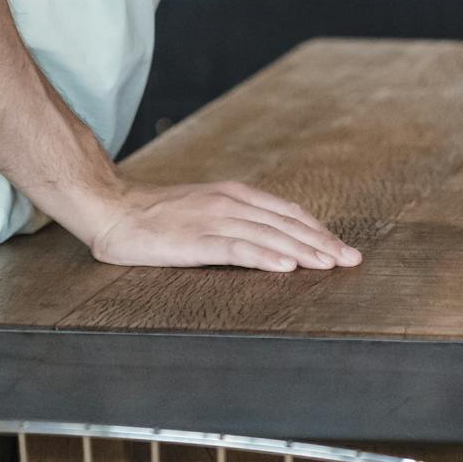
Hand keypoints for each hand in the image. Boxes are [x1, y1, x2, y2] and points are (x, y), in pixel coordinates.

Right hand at [71, 178, 360, 272]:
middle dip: (321, 242)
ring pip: (269, 235)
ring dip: (303, 251)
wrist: (111, 209)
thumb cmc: (156, 216)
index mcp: (234, 194)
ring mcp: (213, 219)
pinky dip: (265, 257)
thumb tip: (268, 239)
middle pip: (286, 223)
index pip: (287, 212)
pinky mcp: (195, 240)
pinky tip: (285, 267)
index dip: (316, 230)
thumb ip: (234, 219)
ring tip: (329, 265)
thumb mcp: (203, 209)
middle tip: (350, 260)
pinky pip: (237, 248)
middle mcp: (230, 203)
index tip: (340, 247)